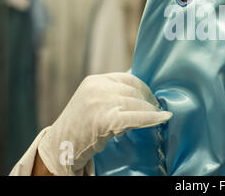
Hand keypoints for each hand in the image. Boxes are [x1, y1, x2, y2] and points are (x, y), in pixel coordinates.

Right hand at [37, 73, 171, 175]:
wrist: (61, 145)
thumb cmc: (81, 126)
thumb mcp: (94, 100)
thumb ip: (113, 92)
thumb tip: (142, 92)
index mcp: (95, 80)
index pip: (128, 79)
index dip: (144, 89)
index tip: (152, 99)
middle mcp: (97, 88)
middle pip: (134, 92)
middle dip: (148, 102)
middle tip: (156, 111)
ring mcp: (101, 102)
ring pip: (137, 104)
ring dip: (150, 111)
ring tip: (157, 117)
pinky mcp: (106, 119)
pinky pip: (136, 117)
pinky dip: (153, 118)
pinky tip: (164, 118)